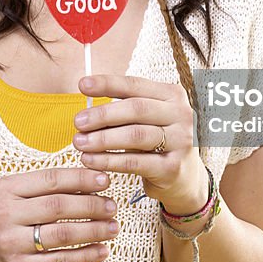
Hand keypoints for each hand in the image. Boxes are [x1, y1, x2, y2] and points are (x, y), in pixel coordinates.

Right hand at [0, 167, 118, 261]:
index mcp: (7, 189)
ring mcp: (11, 243)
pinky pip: (60, 261)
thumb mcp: (17, 194)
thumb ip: (48, 187)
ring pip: (61, 234)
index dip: (81, 179)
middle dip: (91, 205)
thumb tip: (94, 180)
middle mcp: (5, 214)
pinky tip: (102, 250)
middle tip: (112, 206)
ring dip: (93, 230)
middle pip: (58, 206)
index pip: (51, 180)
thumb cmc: (9, 217)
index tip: (105, 180)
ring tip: (113, 227)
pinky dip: (85, 256)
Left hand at [74, 75, 207, 214]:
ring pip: (135, 135)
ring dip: (103, 139)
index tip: (82, 85)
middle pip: (136, 109)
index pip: (136, 84)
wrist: (184, 178)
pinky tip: (91, 161)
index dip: (108, 83)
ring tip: (80, 143)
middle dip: (102, 114)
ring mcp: (181, 141)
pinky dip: (108, 161)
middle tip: (78, 122)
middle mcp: (182, 115)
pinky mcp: (173, 168)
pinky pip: (134, 162)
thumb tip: (86, 107)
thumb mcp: (147, 119)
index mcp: (172, 95)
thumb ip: (123, 109)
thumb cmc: (157, 142)